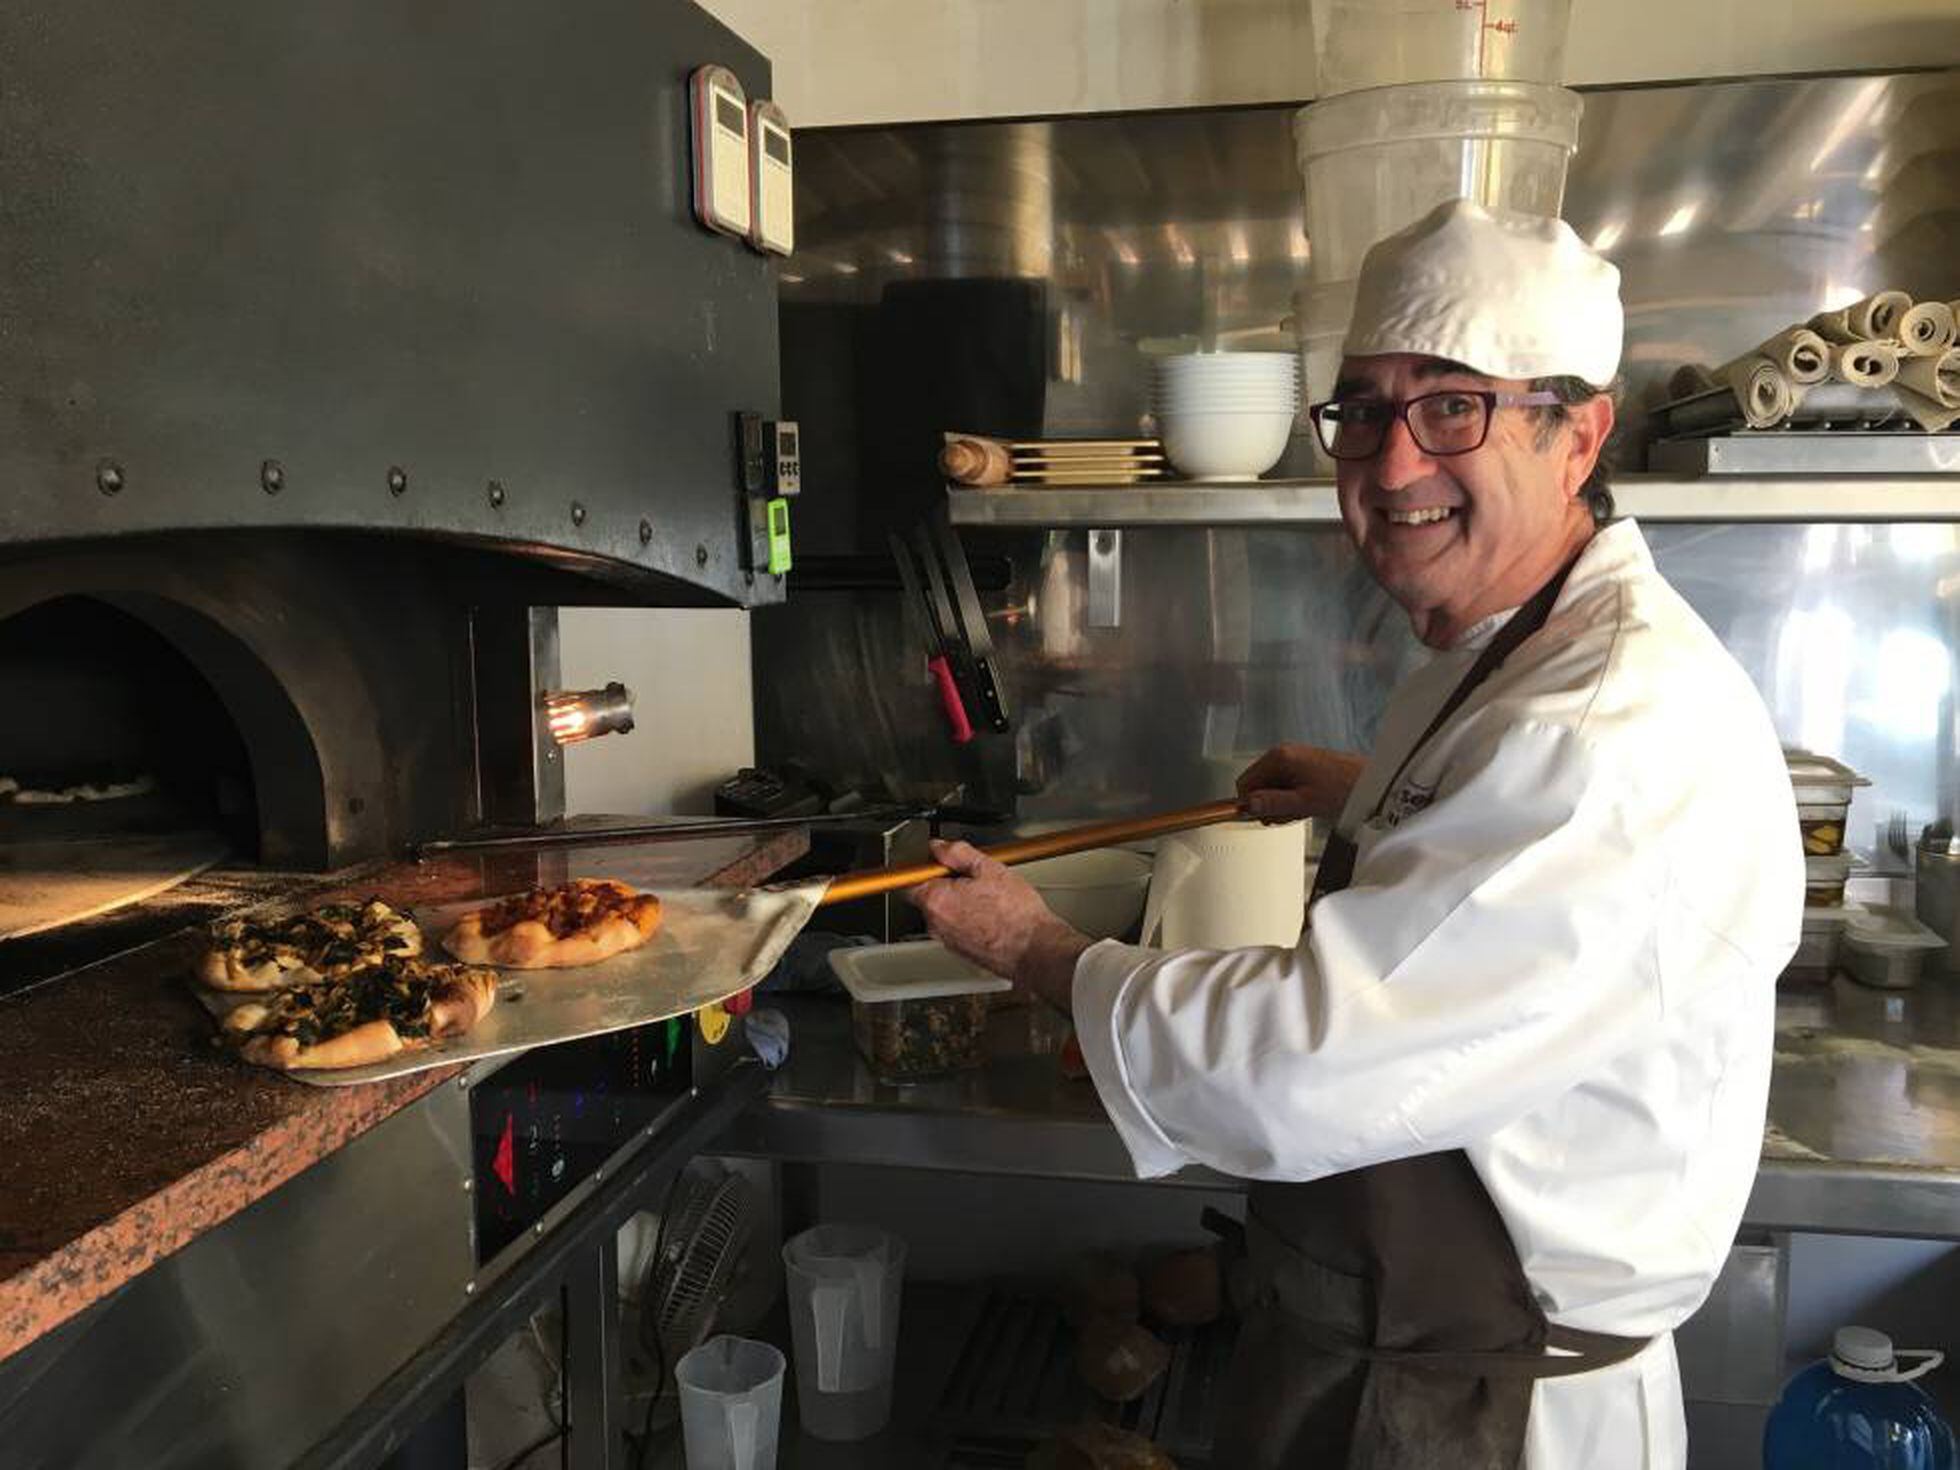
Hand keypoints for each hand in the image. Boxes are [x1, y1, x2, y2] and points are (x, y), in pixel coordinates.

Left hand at [909, 839, 1092, 1011]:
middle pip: (927, 897)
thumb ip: (958, 853)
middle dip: (945, 884)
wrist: (1035, 950)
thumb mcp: (989, 869)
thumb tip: (940, 847)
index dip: (925, 867)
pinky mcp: (961, 953)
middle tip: (973, 877)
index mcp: (936, 900)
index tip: (941, 862)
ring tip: (988, 897)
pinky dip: (968, 920)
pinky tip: (991, 914)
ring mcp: (947, 941)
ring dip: (959, 903)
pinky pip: (956, 929)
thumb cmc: (1016, 915)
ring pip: (943, 914)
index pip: (910, 880)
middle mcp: (935, 924)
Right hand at [1236, 744, 1365, 822]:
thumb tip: (1247, 804)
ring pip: (1273, 787)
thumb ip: (1272, 803)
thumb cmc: (1342, 789)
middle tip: (1288, 815)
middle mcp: (1284, 754)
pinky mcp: (1306, 766)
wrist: (1372, 782)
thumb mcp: (1303, 802)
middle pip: (1259, 784)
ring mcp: (1295, 759)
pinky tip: (1308, 805)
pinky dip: (1293, 798)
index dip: (1251, 803)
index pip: (1246, 782)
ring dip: (1282, 803)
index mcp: (1279, 757)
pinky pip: (1287, 785)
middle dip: (1269, 804)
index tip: (1265, 817)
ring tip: (1302, 810)